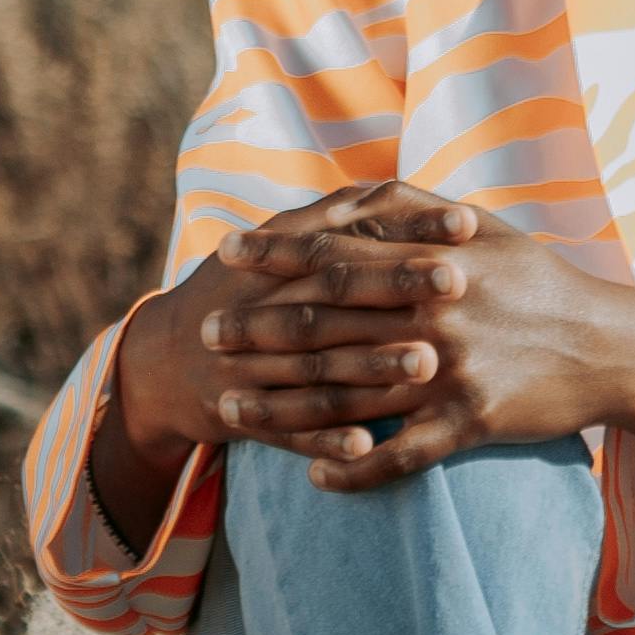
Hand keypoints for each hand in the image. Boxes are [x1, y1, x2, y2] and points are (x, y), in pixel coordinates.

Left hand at [90, 182, 634, 542]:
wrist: (612, 347)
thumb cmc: (542, 283)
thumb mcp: (487, 230)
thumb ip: (418, 214)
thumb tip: (354, 199)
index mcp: (435, 262)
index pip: (338, 253)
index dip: (277, 254)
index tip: (225, 255)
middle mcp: (436, 314)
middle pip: (328, 322)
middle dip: (258, 328)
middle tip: (205, 333)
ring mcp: (451, 372)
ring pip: (349, 390)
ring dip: (282, 402)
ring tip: (230, 407)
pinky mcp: (472, 422)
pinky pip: (400, 453)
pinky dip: (353, 468)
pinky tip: (311, 476)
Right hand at [91, 180, 475, 549]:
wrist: (165, 360)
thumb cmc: (241, 292)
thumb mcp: (274, 245)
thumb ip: (331, 218)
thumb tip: (397, 187)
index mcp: (278, 260)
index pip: (351, 235)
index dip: (408, 227)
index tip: (468, 222)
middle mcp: (265, 306)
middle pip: (335, 294)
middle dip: (395, 286)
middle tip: (460, 282)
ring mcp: (253, 364)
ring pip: (317, 365)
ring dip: (371, 366)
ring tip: (430, 365)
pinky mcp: (246, 416)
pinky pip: (287, 431)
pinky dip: (324, 441)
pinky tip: (367, 447)